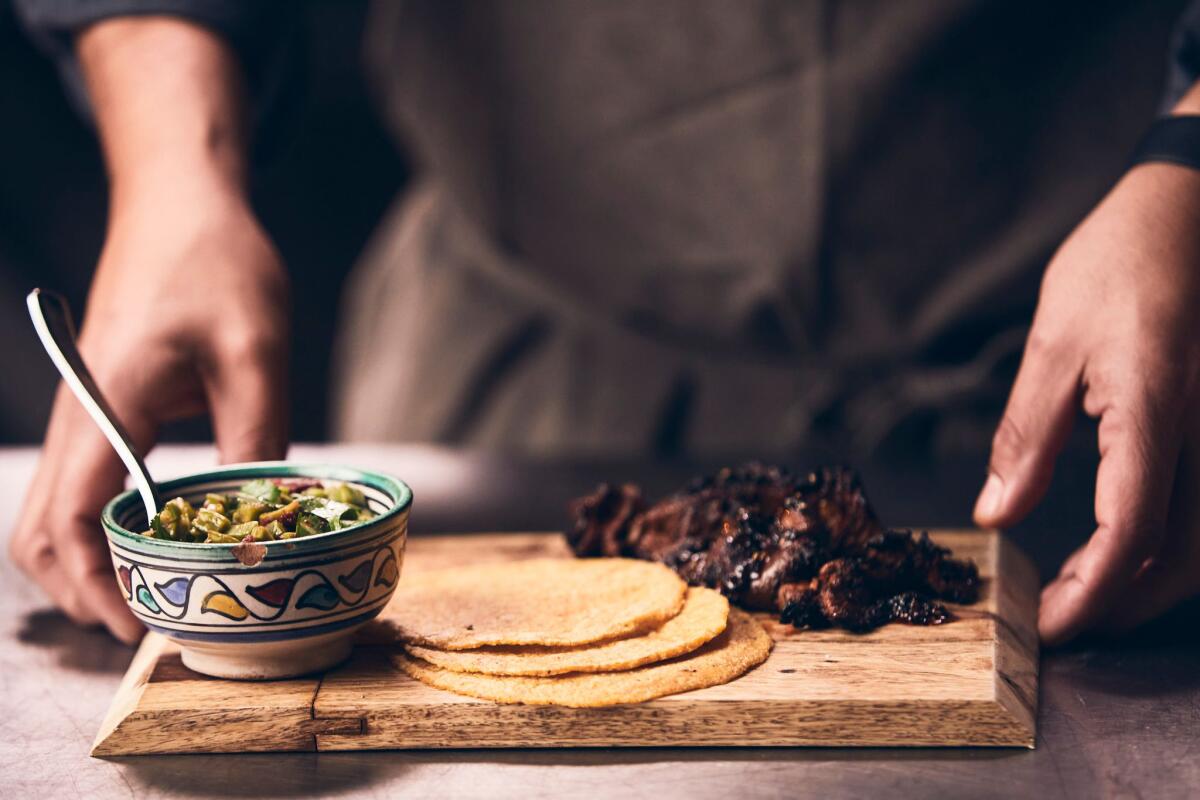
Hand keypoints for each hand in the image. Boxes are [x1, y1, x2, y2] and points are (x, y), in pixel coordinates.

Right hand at [9, 17, 287, 642]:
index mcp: (104, 407)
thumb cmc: (215, 263)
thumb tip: (265, 515)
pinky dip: (100, 529)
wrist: (182, 204)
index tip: (141, 625)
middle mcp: (77, 419)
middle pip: (40, 534)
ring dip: (87, 564)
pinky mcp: (102, 409)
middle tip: (150, 622)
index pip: (70, 523)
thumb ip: (256, 434)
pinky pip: (82, 487)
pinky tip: (154, 542)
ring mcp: (83, 415)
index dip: (97, 586)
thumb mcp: (254, 351)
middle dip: (84, 590)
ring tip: (150, 595)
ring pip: (52, 515)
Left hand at [974, 160, 1199, 643]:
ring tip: (1080, 591)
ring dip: (1144, 584)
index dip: (1087, 592)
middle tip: (1054, 618)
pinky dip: (1168, 548)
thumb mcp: (1052, 344)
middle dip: (1114, 603)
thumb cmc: (1119, 264)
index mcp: (1158, 414)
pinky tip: (1121, 547)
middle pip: (1176, 558)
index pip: (1128, 532)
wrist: (1190, 211)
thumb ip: (1027, 437)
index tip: (1044, 625)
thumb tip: (997, 514)